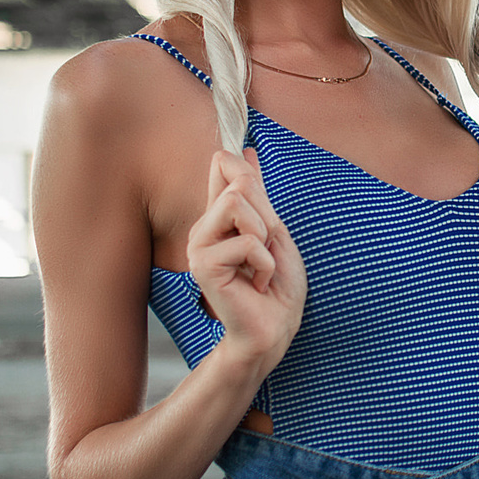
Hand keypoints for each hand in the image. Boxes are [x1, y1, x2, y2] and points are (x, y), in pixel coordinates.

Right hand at [187, 148, 306, 371]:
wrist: (276, 329)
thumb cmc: (279, 286)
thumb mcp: (274, 230)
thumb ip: (257, 193)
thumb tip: (245, 149)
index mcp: (220, 217)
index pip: (223, 165)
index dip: (246, 170)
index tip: (258, 192)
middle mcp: (204, 228)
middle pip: (239, 183)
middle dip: (267, 216)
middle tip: (267, 251)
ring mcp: (199, 246)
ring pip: (235, 203)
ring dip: (265, 236)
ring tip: (261, 266)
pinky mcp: (203, 265)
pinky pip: (246, 241)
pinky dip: (265, 263)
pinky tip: (257, 285)